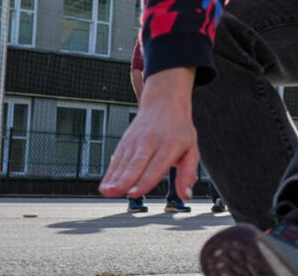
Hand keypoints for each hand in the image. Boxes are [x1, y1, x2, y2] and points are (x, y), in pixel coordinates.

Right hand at [99, 68, 199, 199]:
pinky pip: (117, 158)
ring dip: (114, 177)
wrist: (164, 102)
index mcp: (169, 146)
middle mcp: (150, 142)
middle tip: (116, 192)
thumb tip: (186, 195)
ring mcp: (136, 140)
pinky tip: (105, 184)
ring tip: (107, 191)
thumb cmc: (179, 130)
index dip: (144, 181)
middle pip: (136, 164)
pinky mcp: (126, 140)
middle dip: (125, 180)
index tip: (134, 193)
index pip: (156, 166)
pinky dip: (110, 171)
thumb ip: (188, 174)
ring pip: (124, 161)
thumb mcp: (191, 150)